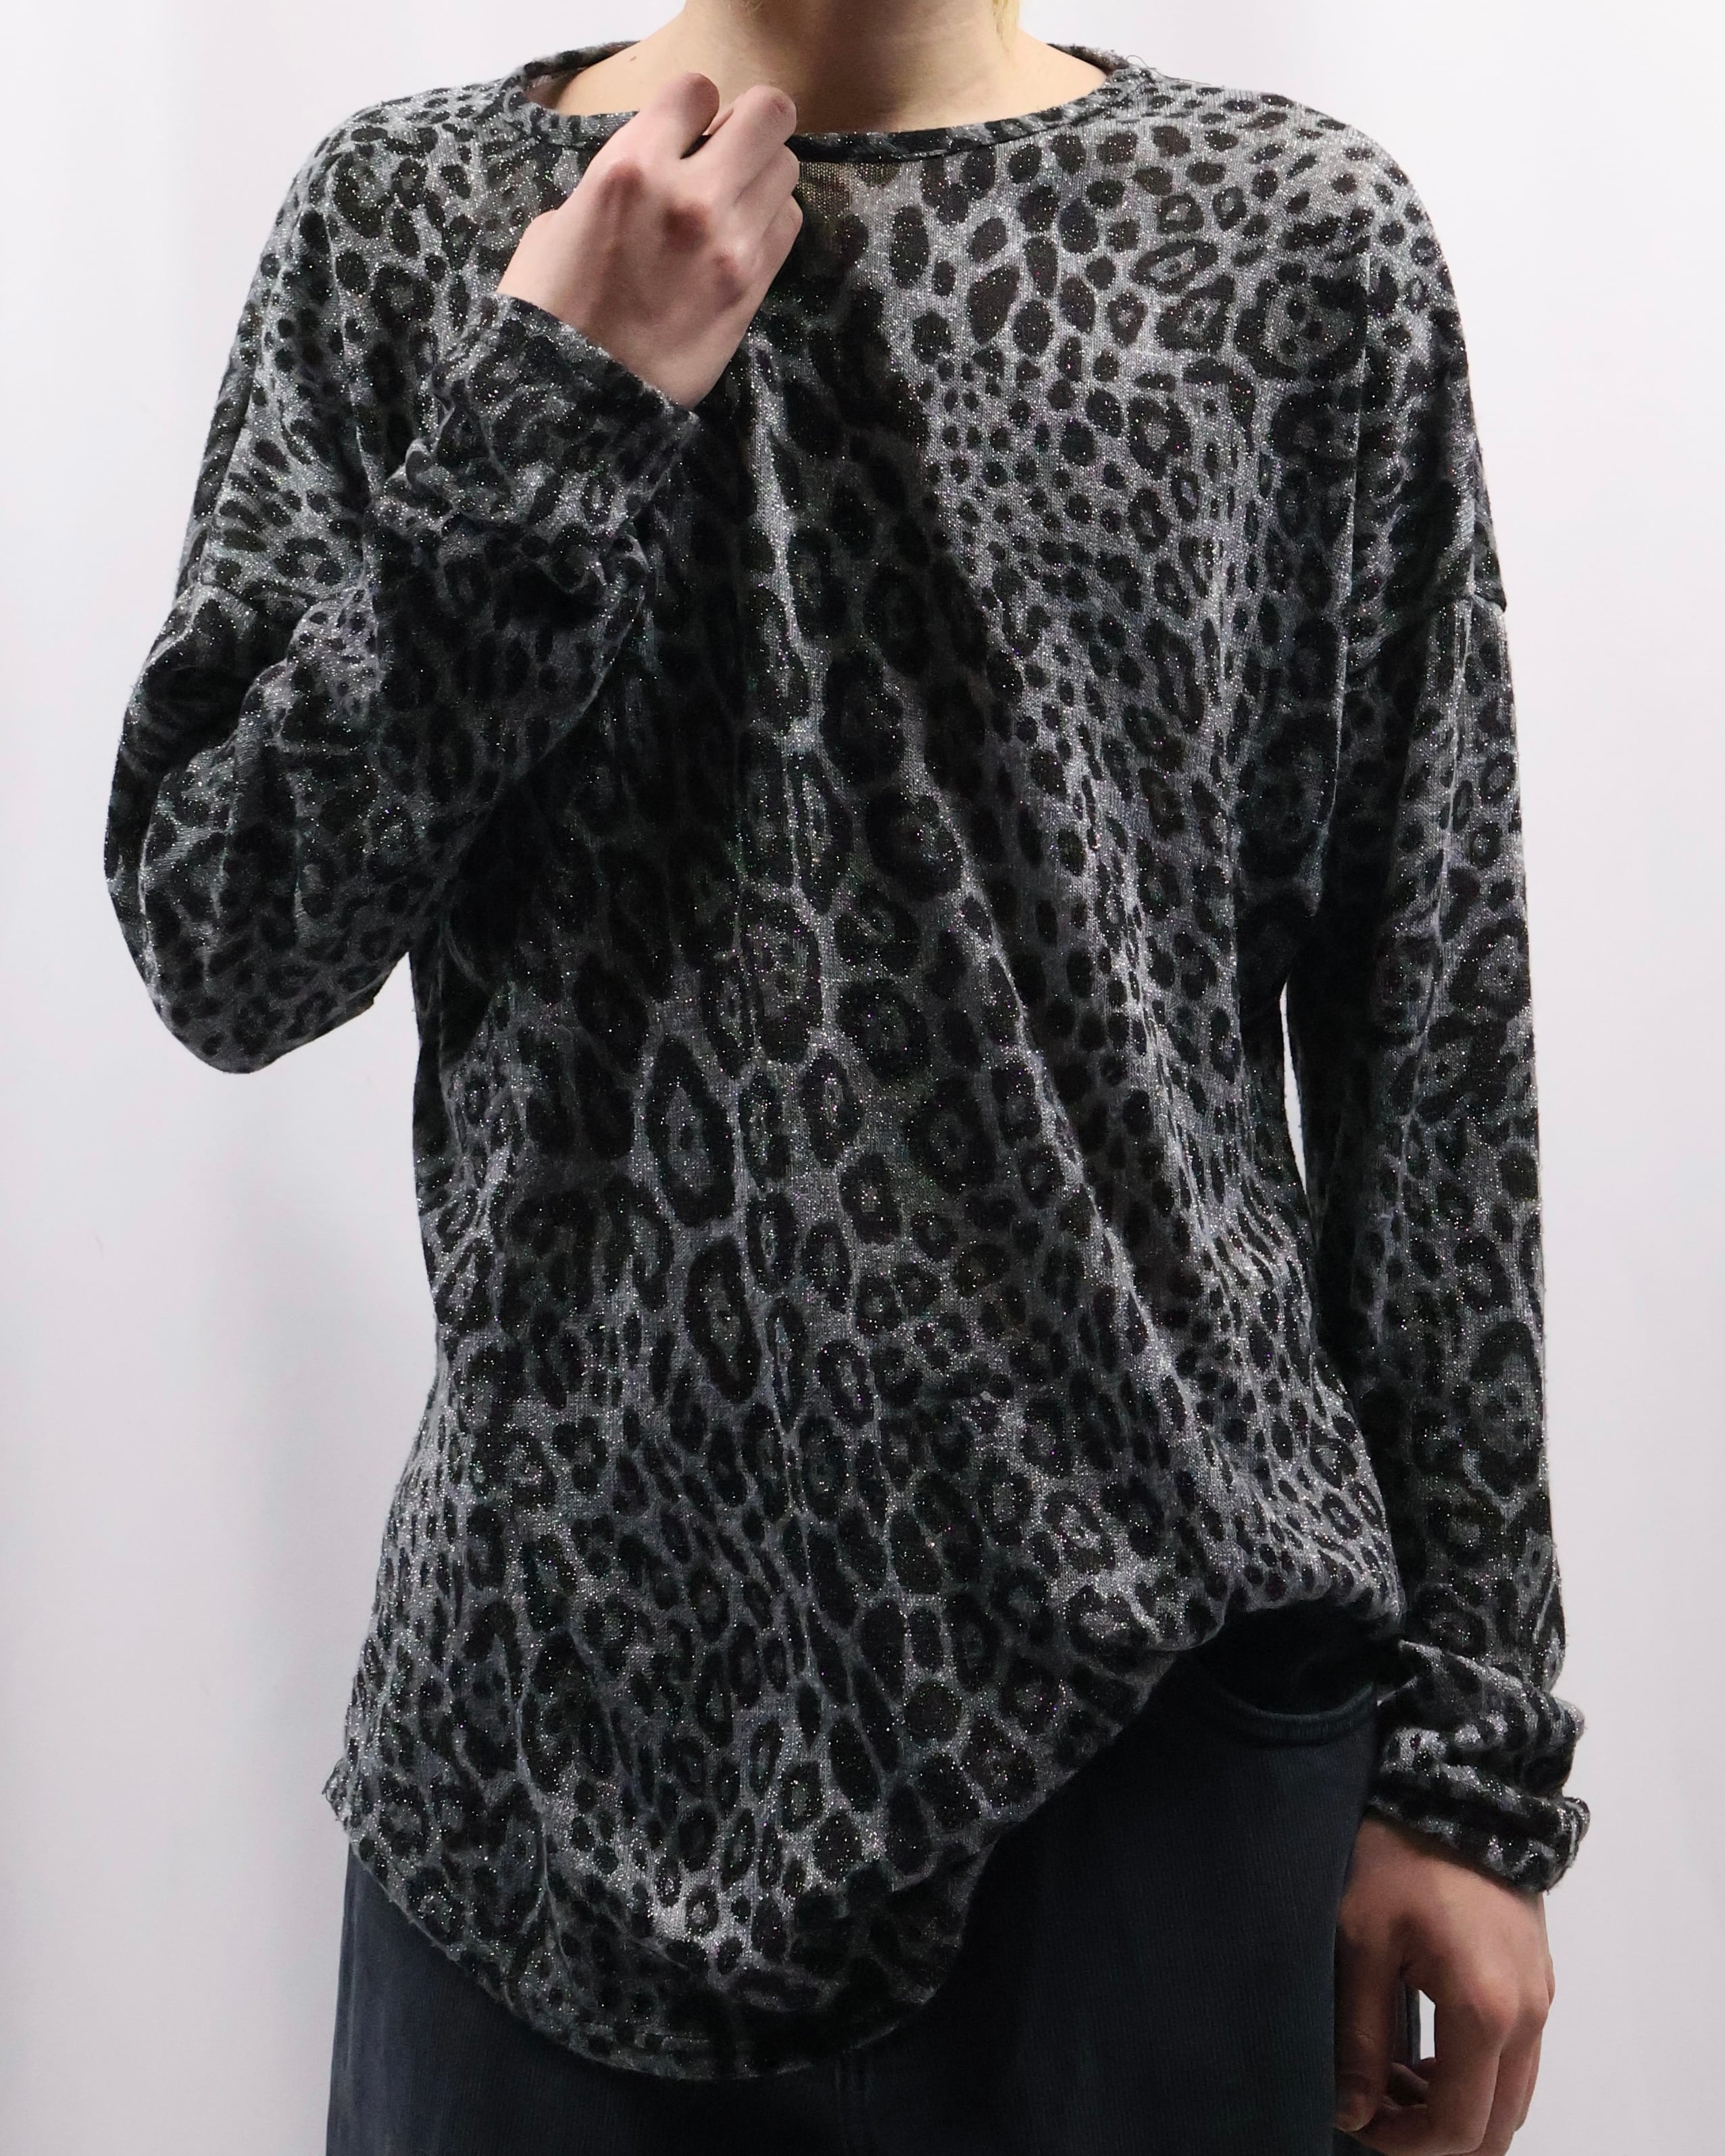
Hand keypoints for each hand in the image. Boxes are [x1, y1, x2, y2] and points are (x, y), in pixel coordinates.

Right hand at [496, 72, 802, 408]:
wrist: (575, 395)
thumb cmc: (551, 308)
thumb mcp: (561, 221)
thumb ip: (617, 179)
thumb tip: (655, 168)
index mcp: (630, 166)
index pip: (698, 89)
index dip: (695, 106)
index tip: (687, 131)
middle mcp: (689, 195)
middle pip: (769, 116)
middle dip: (751, 127)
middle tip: (731, 153)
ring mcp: (728, 244)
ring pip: (786, 170)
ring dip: (763, 177)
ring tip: (733, 204)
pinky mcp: (750, 288)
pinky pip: (788, 226)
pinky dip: (770, 222)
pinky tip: (740, 240)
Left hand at [1335, 1815, 1555, 2153]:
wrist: (1457, 1783)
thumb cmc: (1399, 1851)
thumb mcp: (1360, 1939)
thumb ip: (1358, 2034)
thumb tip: (1351, 2109)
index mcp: (1486, 2012)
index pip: (1457, 2127)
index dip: (1402, 2143)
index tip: (1354, 2117)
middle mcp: (1529, 2015)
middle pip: (1495, 2126)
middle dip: (1431, 2133)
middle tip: (1372, 2103)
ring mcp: (1541, 1996)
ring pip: (1510, 2095)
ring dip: (1454, 2104)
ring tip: (1389, 2074)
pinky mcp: (1537, 1977)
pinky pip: (1516, 2057)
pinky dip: (1474, 2073)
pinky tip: (1420, 2046)